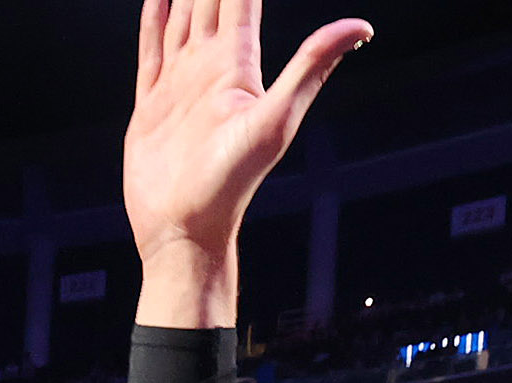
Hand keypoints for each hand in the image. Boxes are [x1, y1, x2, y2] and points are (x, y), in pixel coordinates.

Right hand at [126, 0, 372, 325]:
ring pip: (183, 15)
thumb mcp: (275, 120)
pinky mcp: (151, 105)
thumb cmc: (230, 185)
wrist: (184, 231)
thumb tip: (360, 27)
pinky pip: (151, 49)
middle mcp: (209, 66)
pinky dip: (154, 18)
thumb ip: (312, 66)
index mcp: (237, 63)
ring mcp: (179, 84)